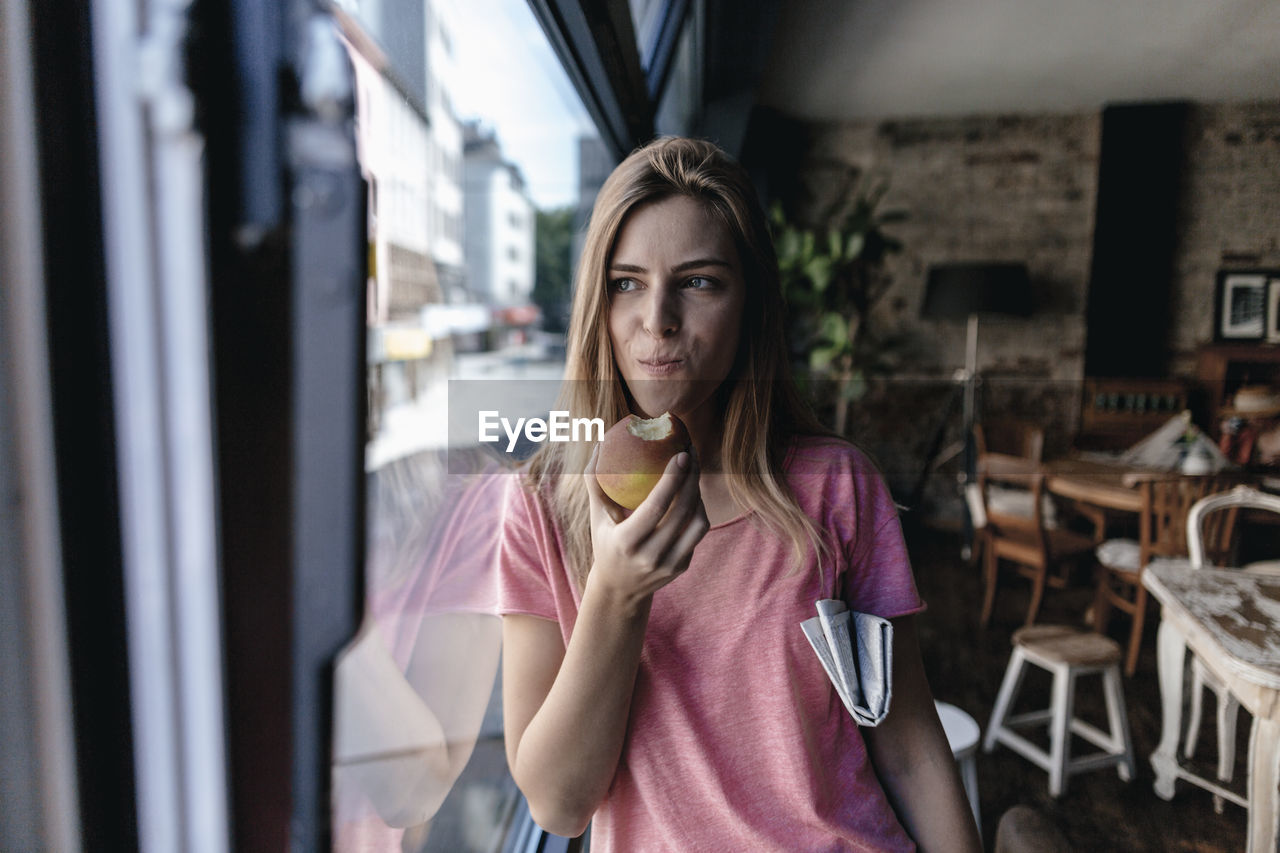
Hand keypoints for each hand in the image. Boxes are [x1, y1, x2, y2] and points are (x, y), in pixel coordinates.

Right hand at [583, 442, 709, 603]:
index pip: (655, 506)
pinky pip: (697, 532)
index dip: (672, 479)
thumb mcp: (596, 516)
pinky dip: (697, 509)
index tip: (681, 453)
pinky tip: (692, 493)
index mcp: (626, 542)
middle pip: (681, 511)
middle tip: (691, 453)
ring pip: (697, 522)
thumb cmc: (605, 542)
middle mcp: (650, 556)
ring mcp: (669, 564)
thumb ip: (595, 482)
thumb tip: (598, 446)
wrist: (619, 589)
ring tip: (693, 471)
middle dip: (692, 477)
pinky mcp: (682, 566)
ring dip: (699, 493)